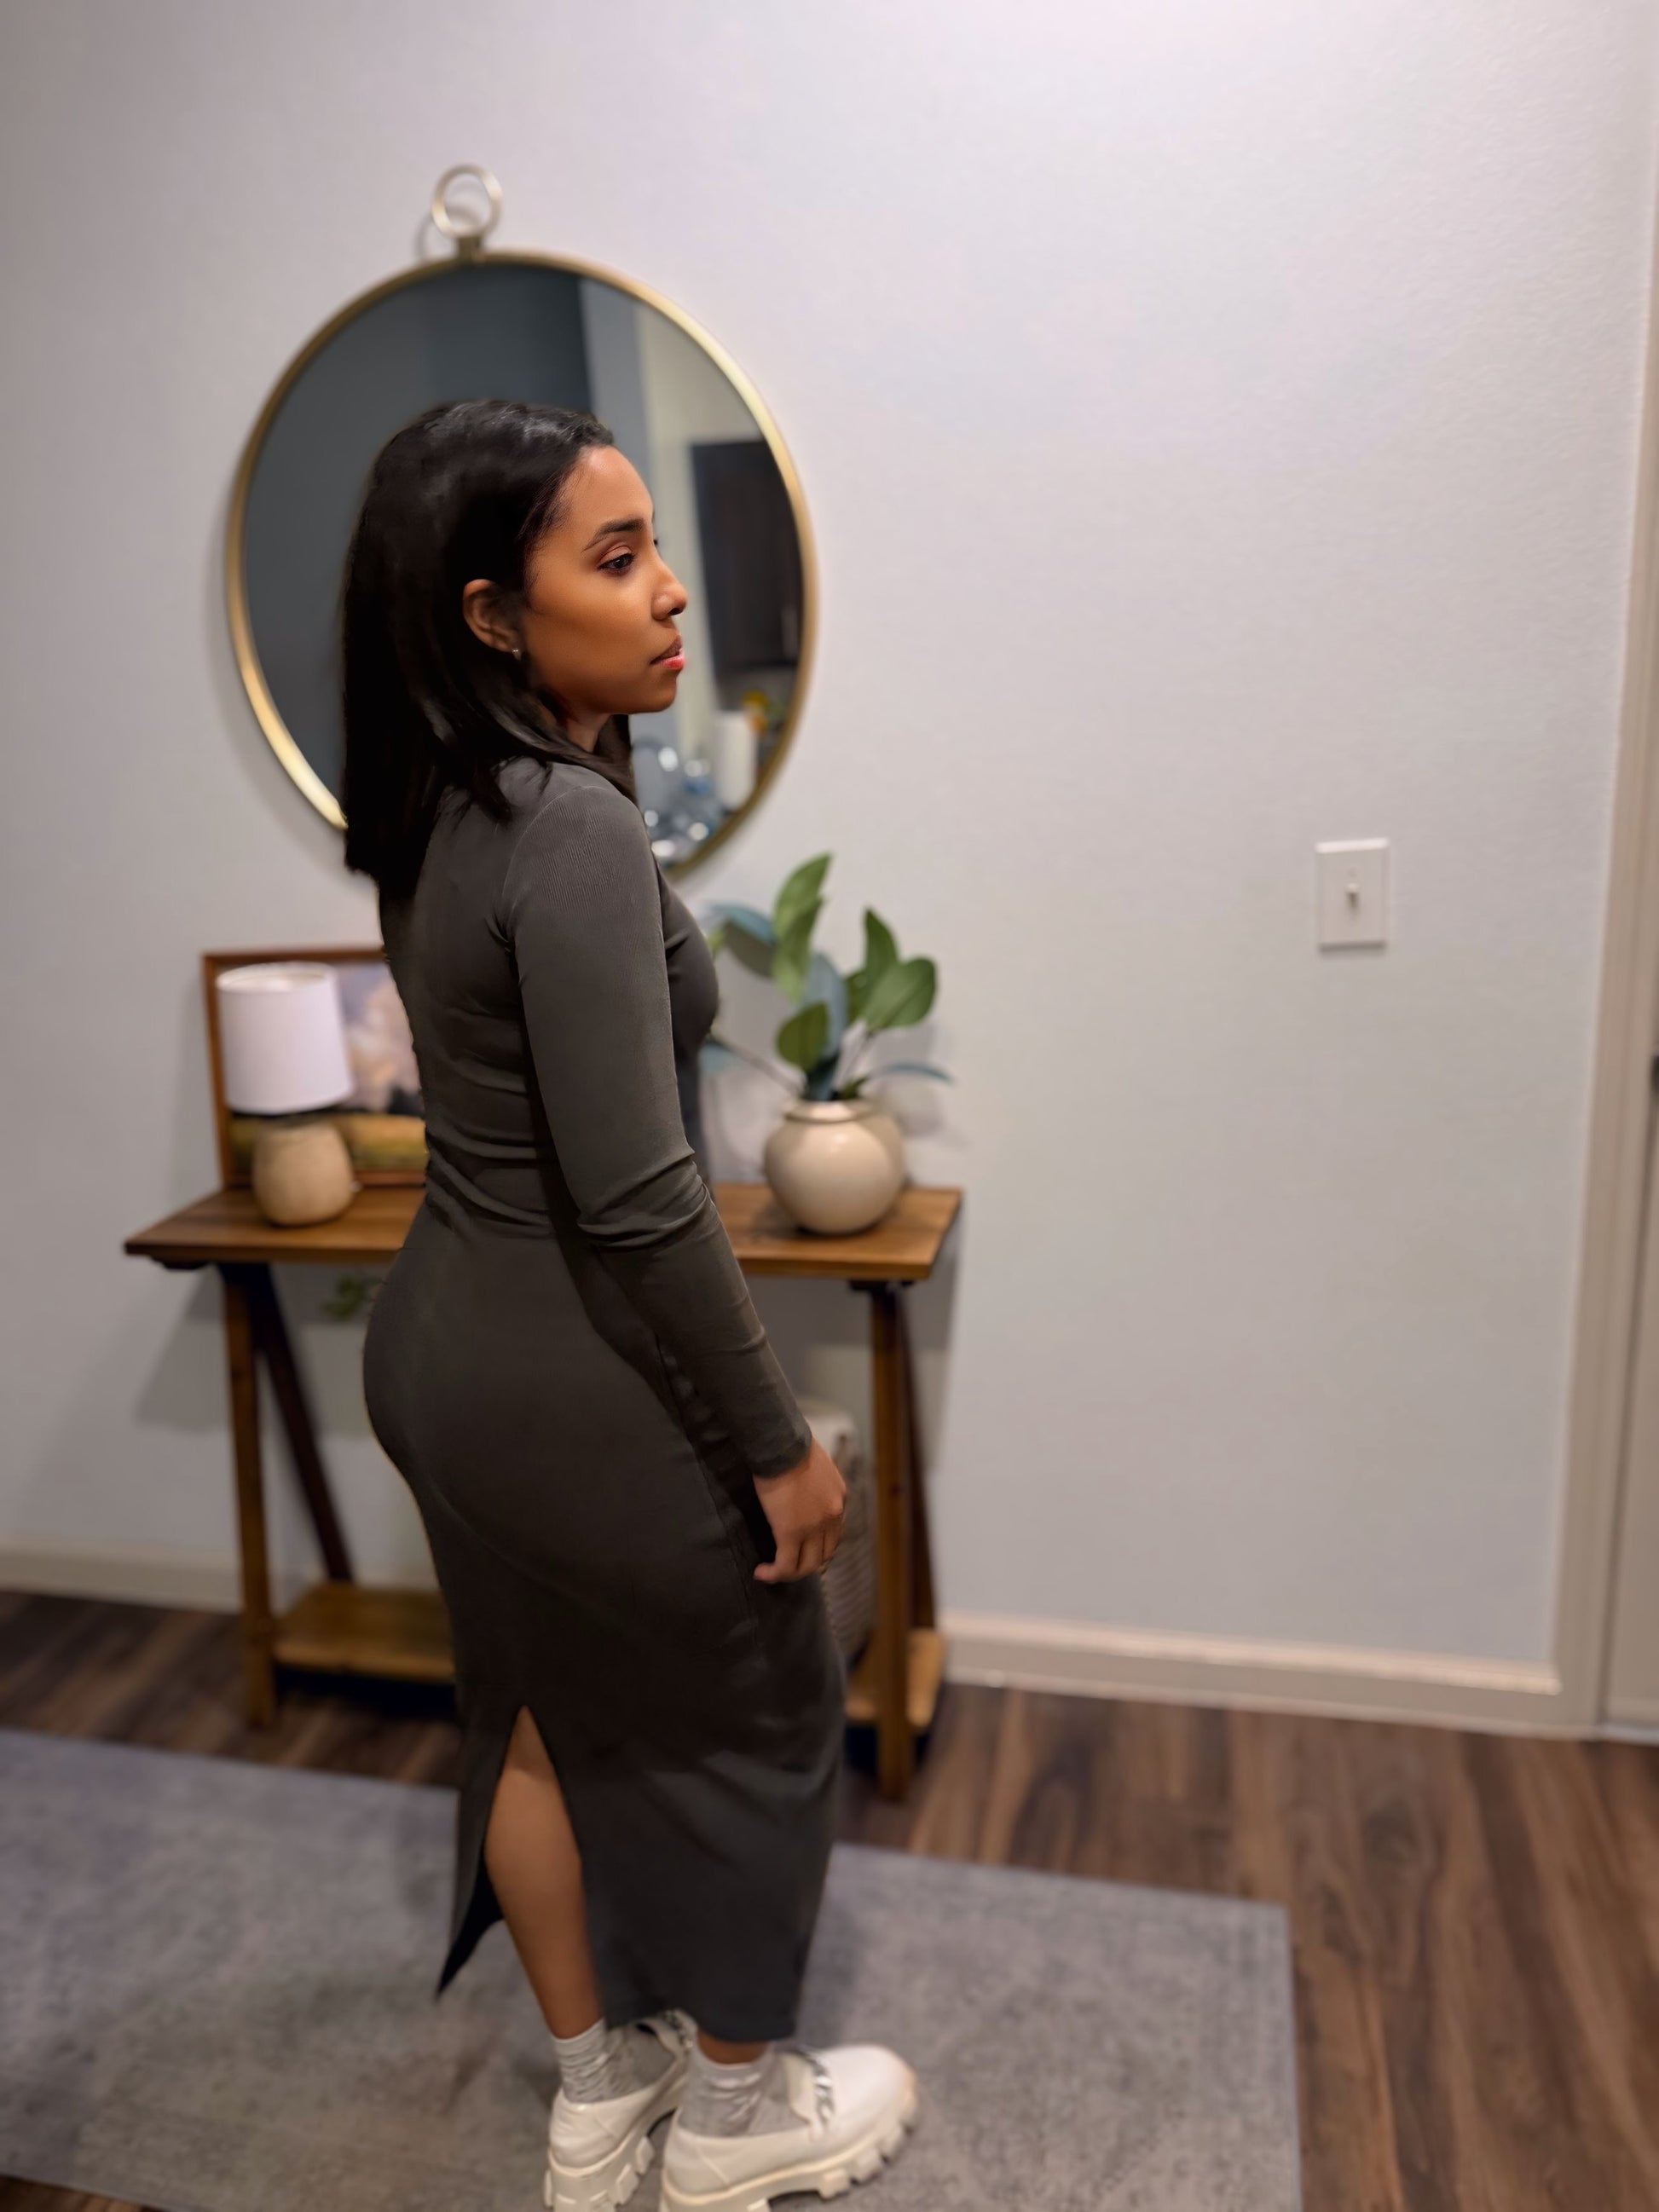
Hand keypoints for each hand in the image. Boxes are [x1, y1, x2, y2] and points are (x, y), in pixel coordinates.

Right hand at [752, 1436, 846, 1581]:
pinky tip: (761, 1572)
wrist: (781, 1444)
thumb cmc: (791, 1444)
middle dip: (806, 1563)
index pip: (833, 1532)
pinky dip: (774, 1574)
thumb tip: (799, 1483)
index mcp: (838, 1498)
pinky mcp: (791, 1533)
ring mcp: (814, 1527)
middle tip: (787, 1564)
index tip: (800, 1546)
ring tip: (772, 1572)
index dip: (817, 1544)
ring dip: (790, 1573)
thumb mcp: (814, 1463)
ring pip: (807, 1565)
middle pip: (824, 1554)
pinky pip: (785, 1565)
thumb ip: (813, 1480)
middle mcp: (832, 1516)